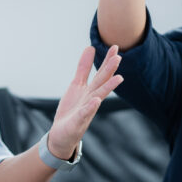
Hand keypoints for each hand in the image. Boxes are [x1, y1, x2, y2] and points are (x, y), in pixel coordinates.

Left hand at [46, 45, 122, 160]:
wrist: (62, 135)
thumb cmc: (72, 109)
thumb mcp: (76, 85)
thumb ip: (83, 68)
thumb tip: (91, 48)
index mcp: (91, 90)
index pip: (101, 73)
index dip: (107, 60)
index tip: (115, 46)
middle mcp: (92, 99)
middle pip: (102, 83)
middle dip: (110, 71)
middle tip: (119, 57)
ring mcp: (86, 111)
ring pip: (98, 97)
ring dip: (108, 88)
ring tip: (118, 78)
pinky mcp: (77, 122)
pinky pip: (84, 114)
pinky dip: (90, 107)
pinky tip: (95, 100)